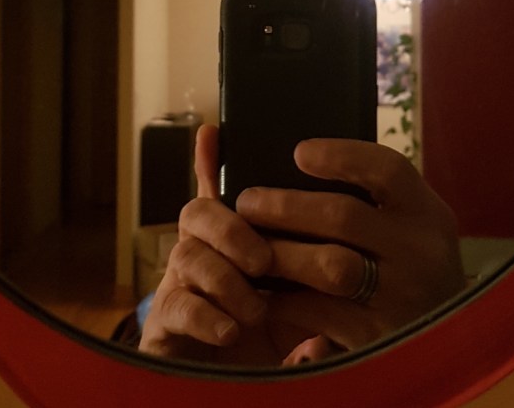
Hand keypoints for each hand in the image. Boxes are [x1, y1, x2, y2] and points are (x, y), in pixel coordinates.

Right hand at [139, 125, 293, 362]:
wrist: (231, 384)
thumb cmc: (270, 331)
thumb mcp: (299, 294)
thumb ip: (314, 264)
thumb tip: (348, 240)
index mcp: (228, 237)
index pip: (216, 189)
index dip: (210, 160)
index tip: (213, 132)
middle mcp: (198, 251)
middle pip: (197, 213)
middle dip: (230, 229)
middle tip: (263, 258)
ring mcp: (177, 285)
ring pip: (187, 256)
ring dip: (224, 278)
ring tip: (255, 307)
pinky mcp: (165, 324)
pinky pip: (176, 307)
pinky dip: (205, 316)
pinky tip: (231, 330)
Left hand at [236, 138, 465, 350]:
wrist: (442, 353)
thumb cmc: (407, 272)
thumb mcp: (409, 229)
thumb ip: (371, 199)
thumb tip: (297, 161)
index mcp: (427, 215)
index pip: (388, 170)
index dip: (340, 156)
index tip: (299, 152)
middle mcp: (420, 253)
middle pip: (343, 215)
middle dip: (286, 206)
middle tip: (247, 202)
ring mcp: (401, 299)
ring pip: (328, 266)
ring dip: (279, 252)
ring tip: (247, 246)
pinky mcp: (375, 339)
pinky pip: (316, 312)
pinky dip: (281, 299)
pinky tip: (260, 290)